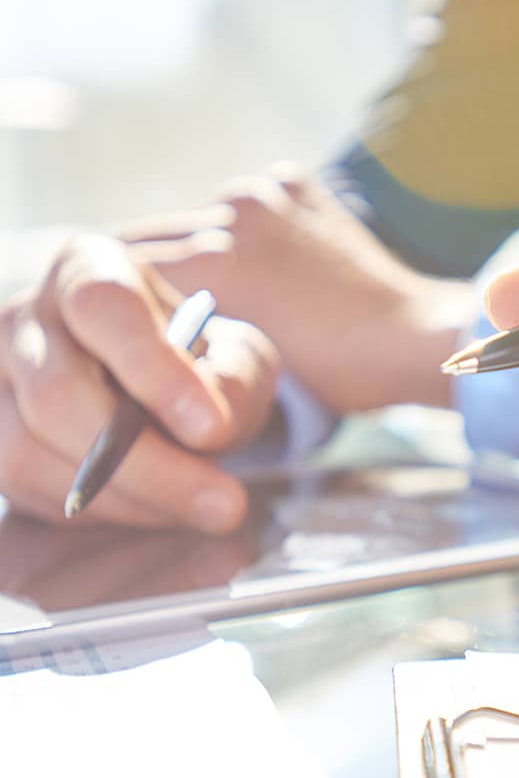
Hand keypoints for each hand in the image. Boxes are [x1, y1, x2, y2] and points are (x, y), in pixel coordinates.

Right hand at [0, 234, 278, 532]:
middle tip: (225, 506)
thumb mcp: (238, 355)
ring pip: (28, 451)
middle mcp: (24, 315)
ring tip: (199, 507)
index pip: (105, 308)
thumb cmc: (197, 360)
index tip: (212, 428)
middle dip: (149, 465)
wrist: (154, 385)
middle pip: (59, 395)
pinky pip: (18, 486)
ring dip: (125, 497)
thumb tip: (210, 422)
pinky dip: (92, 509)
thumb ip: (235, 377)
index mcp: (89, 269)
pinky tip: (152, 507)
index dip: (155, 370)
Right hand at [119, 165, 474, 411]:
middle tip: (127, 306)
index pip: (126, 266)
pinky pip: (240, 204)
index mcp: (219, 259)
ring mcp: (269, 192)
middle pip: (154, 237)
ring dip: (188, 248)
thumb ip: (189, 334)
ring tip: (189, 286)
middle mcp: (238, 211)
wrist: (417, 335)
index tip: (103, 322)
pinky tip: (244, 262)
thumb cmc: (340, 370)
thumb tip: (143, 327)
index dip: (114, 298)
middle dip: (141, 272)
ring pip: (194, 217)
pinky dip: (234, 230)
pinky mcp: (294, 185)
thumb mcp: (251, 363)